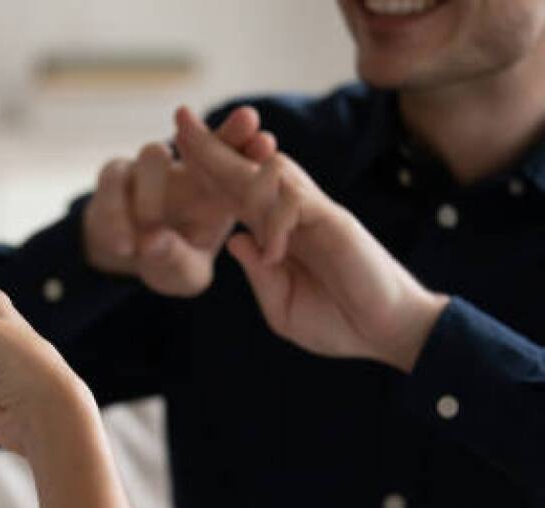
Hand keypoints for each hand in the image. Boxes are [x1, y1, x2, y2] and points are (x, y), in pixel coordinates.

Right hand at [84, 106, 276, 296]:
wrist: (123, 253)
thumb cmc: (166, 262)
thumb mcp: (180, 274)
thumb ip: (175, 261)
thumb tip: (152, 240)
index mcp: (215, 193)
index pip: (238, 166)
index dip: (252, 152)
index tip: (268, 142)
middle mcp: (185, 172)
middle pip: (210, 140)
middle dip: (229, 131)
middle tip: (249, 119)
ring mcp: (148, 167)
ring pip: (153, 155)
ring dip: (154, 193)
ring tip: (150, 233)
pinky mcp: (114, 175)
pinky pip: (113, 184)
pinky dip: (116, 215)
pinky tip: (124, 245)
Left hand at [174, 107, 448, 372]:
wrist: (386, 334)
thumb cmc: (338, 323)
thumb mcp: (282, 307)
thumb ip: (259, 275)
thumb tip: (234, 239)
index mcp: (274, 234)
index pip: (234, 191)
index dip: (207, 167)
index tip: (177, 143)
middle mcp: (291, 216)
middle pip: (246, 167)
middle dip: (210, 144)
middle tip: (180, 116)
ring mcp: (314, 213)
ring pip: (272, 169)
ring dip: (246, 186)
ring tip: (243, 221)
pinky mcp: (335, 219)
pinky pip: (294, 200)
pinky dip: (276, 222)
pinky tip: (277, 254)